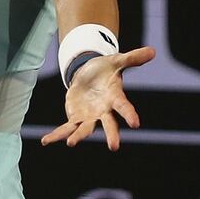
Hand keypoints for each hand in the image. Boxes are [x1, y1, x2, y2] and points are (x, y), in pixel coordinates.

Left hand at [40, 46, 154, 150]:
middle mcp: (104, 111)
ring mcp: (89, 116)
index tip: (136, 123)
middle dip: (111, 134)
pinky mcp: (75, 117)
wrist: (88, 75)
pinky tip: (46, 141)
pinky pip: (66, 128)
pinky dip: (56, 134)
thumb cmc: (105, 70)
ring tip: (71, 143)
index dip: (129, 114)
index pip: (124, 106)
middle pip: (108, 124)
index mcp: (115, 97)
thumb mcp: (116, 61)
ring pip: (84, 129)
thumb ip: (132, 58)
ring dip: (77, 136)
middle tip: (114, 147)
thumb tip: (153, 51)